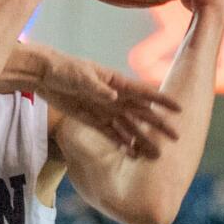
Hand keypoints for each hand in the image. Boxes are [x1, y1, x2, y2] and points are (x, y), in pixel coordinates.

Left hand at [37, 51, 180, 158]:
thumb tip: (114, 98)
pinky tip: (133, 154)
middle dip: (158, 126)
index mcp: (116, 83)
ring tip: (156, 154)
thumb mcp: (80, 76)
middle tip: (176, 139)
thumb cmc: (64, 69)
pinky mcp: (93, 119)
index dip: (161, 101)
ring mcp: (105, 110)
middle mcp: (115, 98)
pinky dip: (122, 143)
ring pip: (129, 127)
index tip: (179, 110)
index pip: (144, 92)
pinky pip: (111, 134)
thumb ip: (97, 88)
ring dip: (142, 140)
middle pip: (141, 114)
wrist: (44, 76)